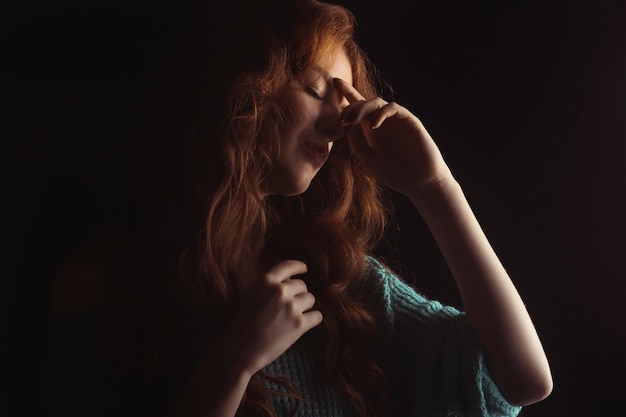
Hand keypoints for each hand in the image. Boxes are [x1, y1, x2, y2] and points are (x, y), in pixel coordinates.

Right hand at [221, 260, 322, 375]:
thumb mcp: (252, 296)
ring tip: (291, 318)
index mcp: (266, 281)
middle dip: (298, 295)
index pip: (288, 266)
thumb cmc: (242, 324)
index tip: (304, 268)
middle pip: (302, 286)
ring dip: (305, 307)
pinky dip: (312, 320)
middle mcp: (280, 291)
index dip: (298, 266)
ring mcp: (291, 307)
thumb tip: (292, 282)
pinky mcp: (299, 324)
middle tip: (287, 309)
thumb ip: (270, 287)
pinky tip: (302, 325)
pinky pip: (317, 316)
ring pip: (310, 299)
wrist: (238, 350)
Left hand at [334, 78, 452, 195]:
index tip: (335, 81)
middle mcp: (383, 122)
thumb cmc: (395, 173)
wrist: (419, 182)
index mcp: (371, 130)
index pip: (358, 108)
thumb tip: (347, 123)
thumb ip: (357, 141)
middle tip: (341, 120)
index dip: (347, 93)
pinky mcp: (409, 121)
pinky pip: (393, 108)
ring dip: (362, 108)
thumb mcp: (368, 159)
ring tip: (353, 121)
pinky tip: (373, 125)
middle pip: (363, 103)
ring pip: (376, 102)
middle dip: (350, 108)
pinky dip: (381, 113)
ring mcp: (396, 120)